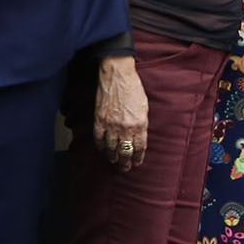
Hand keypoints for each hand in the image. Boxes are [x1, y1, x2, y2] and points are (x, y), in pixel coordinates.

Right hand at [93, 57, 148, 172]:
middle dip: (125, 163)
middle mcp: (126, 127)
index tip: (136, 163)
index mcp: (140, 124)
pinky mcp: (99, 119)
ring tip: (114, 161)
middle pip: (125, 152)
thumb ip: (141, 123)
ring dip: (113, 157)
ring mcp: (111, 124)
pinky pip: (99, 138)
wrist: (117, 75)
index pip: (139, 148)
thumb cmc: (133, 88)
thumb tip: (138, 136)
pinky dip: (100, 146)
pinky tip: (102, 149)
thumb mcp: (144, 107)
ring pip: (111, 148)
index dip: (138, 158)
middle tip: (124, 169)